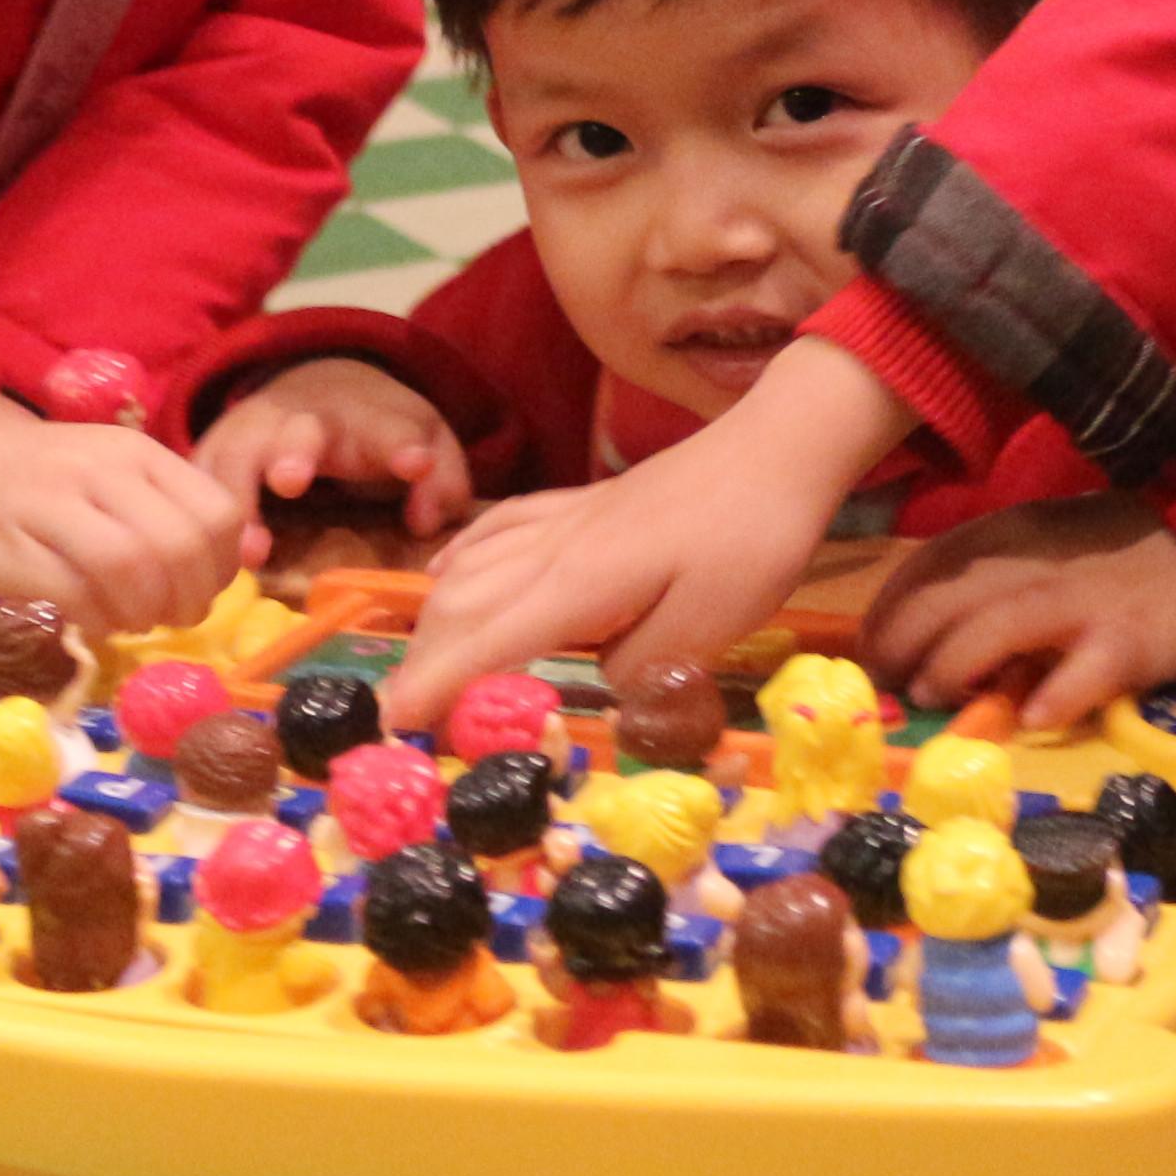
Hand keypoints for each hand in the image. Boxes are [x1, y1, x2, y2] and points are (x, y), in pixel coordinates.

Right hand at [0, 366, 252, 631]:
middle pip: (182, 545)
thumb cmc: (32, 478)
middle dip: (191, 599)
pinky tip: (90, 620)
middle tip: (170, 618)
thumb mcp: (107, 474)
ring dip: (145, 612)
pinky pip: (77, 592)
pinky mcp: (9, 547)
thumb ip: (163, 510)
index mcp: (136, 454)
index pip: (218, 514)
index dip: (223, 568)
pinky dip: (98, 620)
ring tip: (131, 621)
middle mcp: (101, 471)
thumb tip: (230, 566)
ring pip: (135, 565)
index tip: (202, 589)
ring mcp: (52, 505)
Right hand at [190, 357, 474, 536]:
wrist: (315, 384)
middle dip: (294, 452)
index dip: (402, 446)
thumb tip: (424, 522)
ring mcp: (254, 432)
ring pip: (236, 455)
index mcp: (368, 419)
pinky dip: (197, 509)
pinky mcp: (214, 451)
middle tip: (292, 480)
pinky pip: (197, 477)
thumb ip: (442, 481)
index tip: (415, 464)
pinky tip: (207, 551)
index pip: (390, 428)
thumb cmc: (376, 432)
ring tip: (251, 552)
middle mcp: (307, 420)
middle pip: (299, 433)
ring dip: (238, 497)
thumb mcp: (426, 443)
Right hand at [378, 333, 914, 729]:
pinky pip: (495, 528)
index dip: (435, 686)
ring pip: (468, 565)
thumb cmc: (753, 538)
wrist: (778, 447)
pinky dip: (457, 558)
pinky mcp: (582, 504)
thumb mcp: (713, 627)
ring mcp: (564, 520)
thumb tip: (601, 689)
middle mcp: (554, 549)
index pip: (484, 641)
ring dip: (433, 618)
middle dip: (421, 662)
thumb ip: (645, 670)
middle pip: (458, 604)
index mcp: (581, 584)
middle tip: (406, 717)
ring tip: (423, 667)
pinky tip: (443, 573)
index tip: (396, 728)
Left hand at [858, 494, 1175, 733]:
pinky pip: (1084, 673)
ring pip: (996, 627)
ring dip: (952, 664)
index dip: (888, 611)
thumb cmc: (1136, 550)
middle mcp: (1038, 562)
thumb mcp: (1058, 540)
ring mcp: (1084, 602)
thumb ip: (1004, 573)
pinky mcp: (1131, 642)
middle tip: (887, 687)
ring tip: (934, 700)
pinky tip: (1029, 719)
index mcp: (1017, 534)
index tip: (869, 651)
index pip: (928, 567)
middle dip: (901, 643)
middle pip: (947, 598)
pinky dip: (1052, 696)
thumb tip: (941, 629)